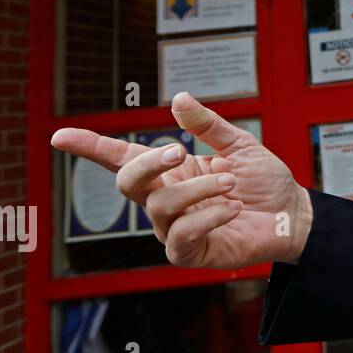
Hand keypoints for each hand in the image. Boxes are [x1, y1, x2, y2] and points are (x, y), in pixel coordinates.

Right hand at [50, 91, 312, 268]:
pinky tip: (233, 208)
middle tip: (180, 151)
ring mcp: (174, 229)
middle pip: (128, 182)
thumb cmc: (264, 182)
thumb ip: (208, 125)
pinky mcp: (190, 254)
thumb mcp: (239, 145)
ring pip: (162, 206)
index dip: (90, 147)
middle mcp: (165, 200)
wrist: (292, 214)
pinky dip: (209, 216)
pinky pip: (182, 235)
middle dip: (149, 163)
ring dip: (199, 189)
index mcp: (170, 172)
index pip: (123, 159)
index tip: (59, 135)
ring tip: (232, 183)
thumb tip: (178, 98)